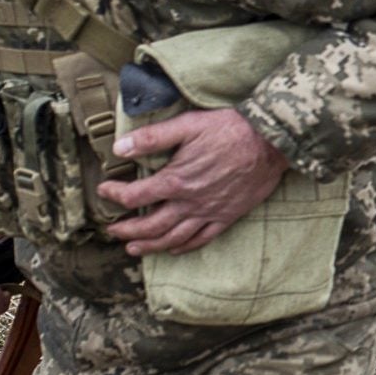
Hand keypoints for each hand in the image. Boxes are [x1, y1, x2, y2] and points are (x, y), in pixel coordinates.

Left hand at [98, 108, 289, 257]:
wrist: (271, 142)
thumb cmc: (230, 129)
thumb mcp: (188, 125)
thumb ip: (152, 137)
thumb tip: (120, 147)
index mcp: (176, 180)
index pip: (135, 197)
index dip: (115, 195)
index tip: (104, 191)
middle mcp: (190, 202)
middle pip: (150, 226)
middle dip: (127, 230)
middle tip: (113, 230)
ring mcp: (209, 212)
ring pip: (173, 238)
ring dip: (150, 246)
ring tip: (133, 249)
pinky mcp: (227, 216)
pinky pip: (201, 239)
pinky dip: (184, 247)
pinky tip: (174, 249)